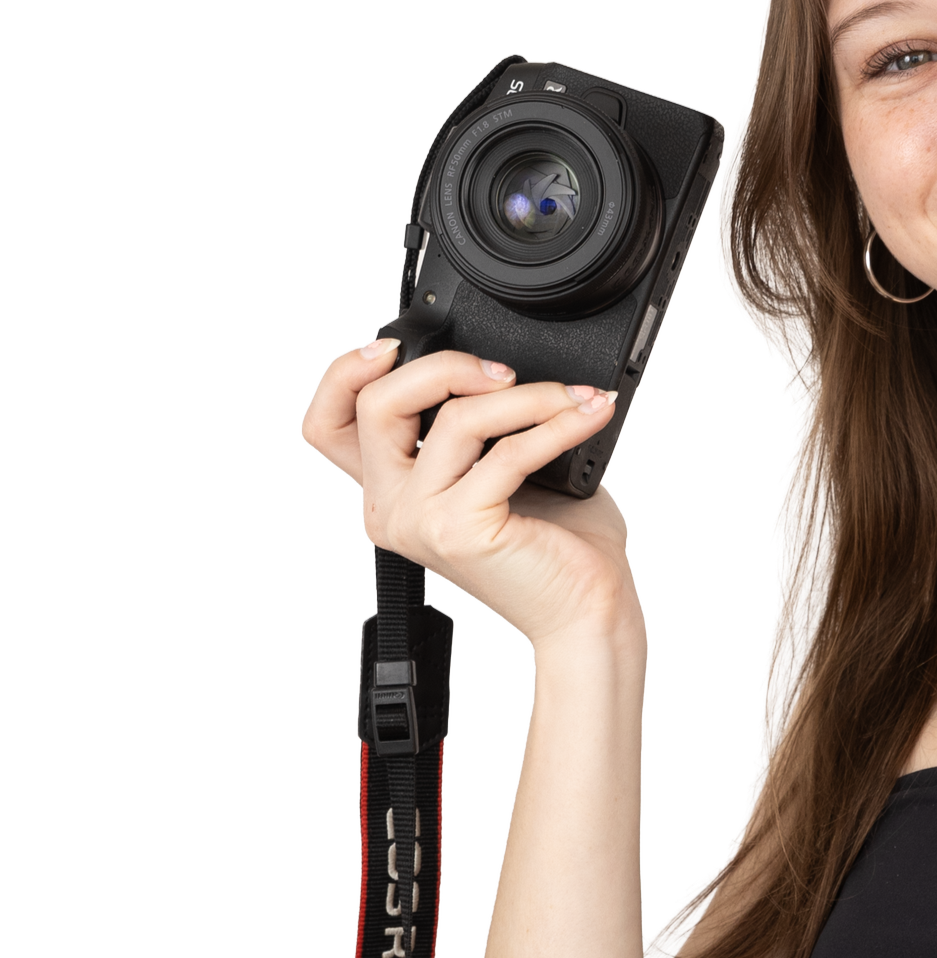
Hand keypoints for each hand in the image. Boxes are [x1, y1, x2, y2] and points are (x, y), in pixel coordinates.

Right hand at [299, 338, 643, 651]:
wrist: (587, 613)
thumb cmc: (555, 549)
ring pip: (455, 420)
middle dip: (443, 368)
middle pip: (378, 405)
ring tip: (573, 397)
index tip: (392, 344)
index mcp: (393, 494)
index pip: (328, 425)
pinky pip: (506, 452)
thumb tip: (497, 365)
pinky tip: (586, 416)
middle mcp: (393, 510)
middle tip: (505, 373)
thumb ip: (480, 423)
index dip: (345, 373)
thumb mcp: (505, 470)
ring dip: (527, 396)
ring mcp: (421, 521)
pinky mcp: (459, 529)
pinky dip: (555, 425)